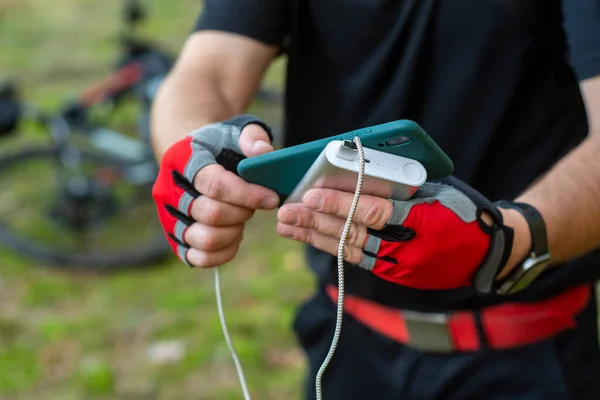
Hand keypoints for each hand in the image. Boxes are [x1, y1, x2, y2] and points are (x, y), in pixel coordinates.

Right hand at [152, 115, 279, 266]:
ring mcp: (168, 218)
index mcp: (181, 161)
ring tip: (241, 220)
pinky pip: (199, 258)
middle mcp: (168, 191)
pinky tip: (234, 236)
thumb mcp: (235, 132)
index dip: (247, 195)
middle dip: (242, 213)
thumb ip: (252, 137)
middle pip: (210, 213)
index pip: (214, 184)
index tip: (272, 198)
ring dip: (232, 234)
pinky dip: (223, 253)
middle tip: (253, 207)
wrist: (194, 158)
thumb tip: (263, 152)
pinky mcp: (174, 239)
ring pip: (203, 240)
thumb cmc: (219, 146)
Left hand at [277, 177, 518, 291]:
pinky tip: (310, 237)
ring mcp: (400, 265)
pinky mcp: (395, 274)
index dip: (340, 204)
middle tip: (286, 212)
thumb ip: (401, 186)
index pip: (371, 212)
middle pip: (353, 234)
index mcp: (420, 219)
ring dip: (316, 237)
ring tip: (288, 226)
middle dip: (316, 222)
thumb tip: (359, 171)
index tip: (312, 195)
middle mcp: (407, 246)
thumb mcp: (439, 190)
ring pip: (350, 249)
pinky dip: (333, 247)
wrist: (489, 252)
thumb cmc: (465, 212)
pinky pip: (359, 259)